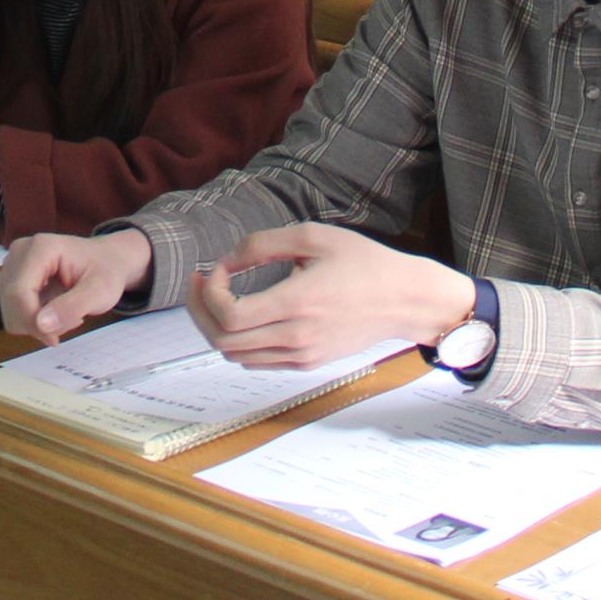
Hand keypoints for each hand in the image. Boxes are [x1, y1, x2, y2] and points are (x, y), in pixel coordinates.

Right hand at [0, 228, 151, 342]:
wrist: (106, 260)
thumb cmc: (106, 271)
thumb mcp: (100, 291)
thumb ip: (72, 307)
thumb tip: (41, 325)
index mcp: (41, 248)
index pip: (19, 291)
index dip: (31, 321)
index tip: (54, 339)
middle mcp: (21, 251)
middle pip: (11, 301)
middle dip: (36, 324)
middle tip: (70, 322)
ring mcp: (14, 263)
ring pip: (9, 309)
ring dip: (35, 324)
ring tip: (65, 314)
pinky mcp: (13, 276)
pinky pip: (13, 310)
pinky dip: (32, 320)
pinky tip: (55, 312)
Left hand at [184, 224, 471, 371]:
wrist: (403, 300)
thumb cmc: (363, 263)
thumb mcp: (313, 237)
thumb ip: (263, 244)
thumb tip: (225, 259)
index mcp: (297, 303)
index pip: (230, 315)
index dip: (208, 293)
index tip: (213, 268)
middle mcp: (295, 337)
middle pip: (223, 340)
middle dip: (199, 310)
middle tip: (198, 282)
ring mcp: (301, 355)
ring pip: (236, 355)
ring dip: (215, 327)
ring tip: (215, 297)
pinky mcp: (306, 363)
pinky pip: (256, 361)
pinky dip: (238, 341)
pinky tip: (243, 314)